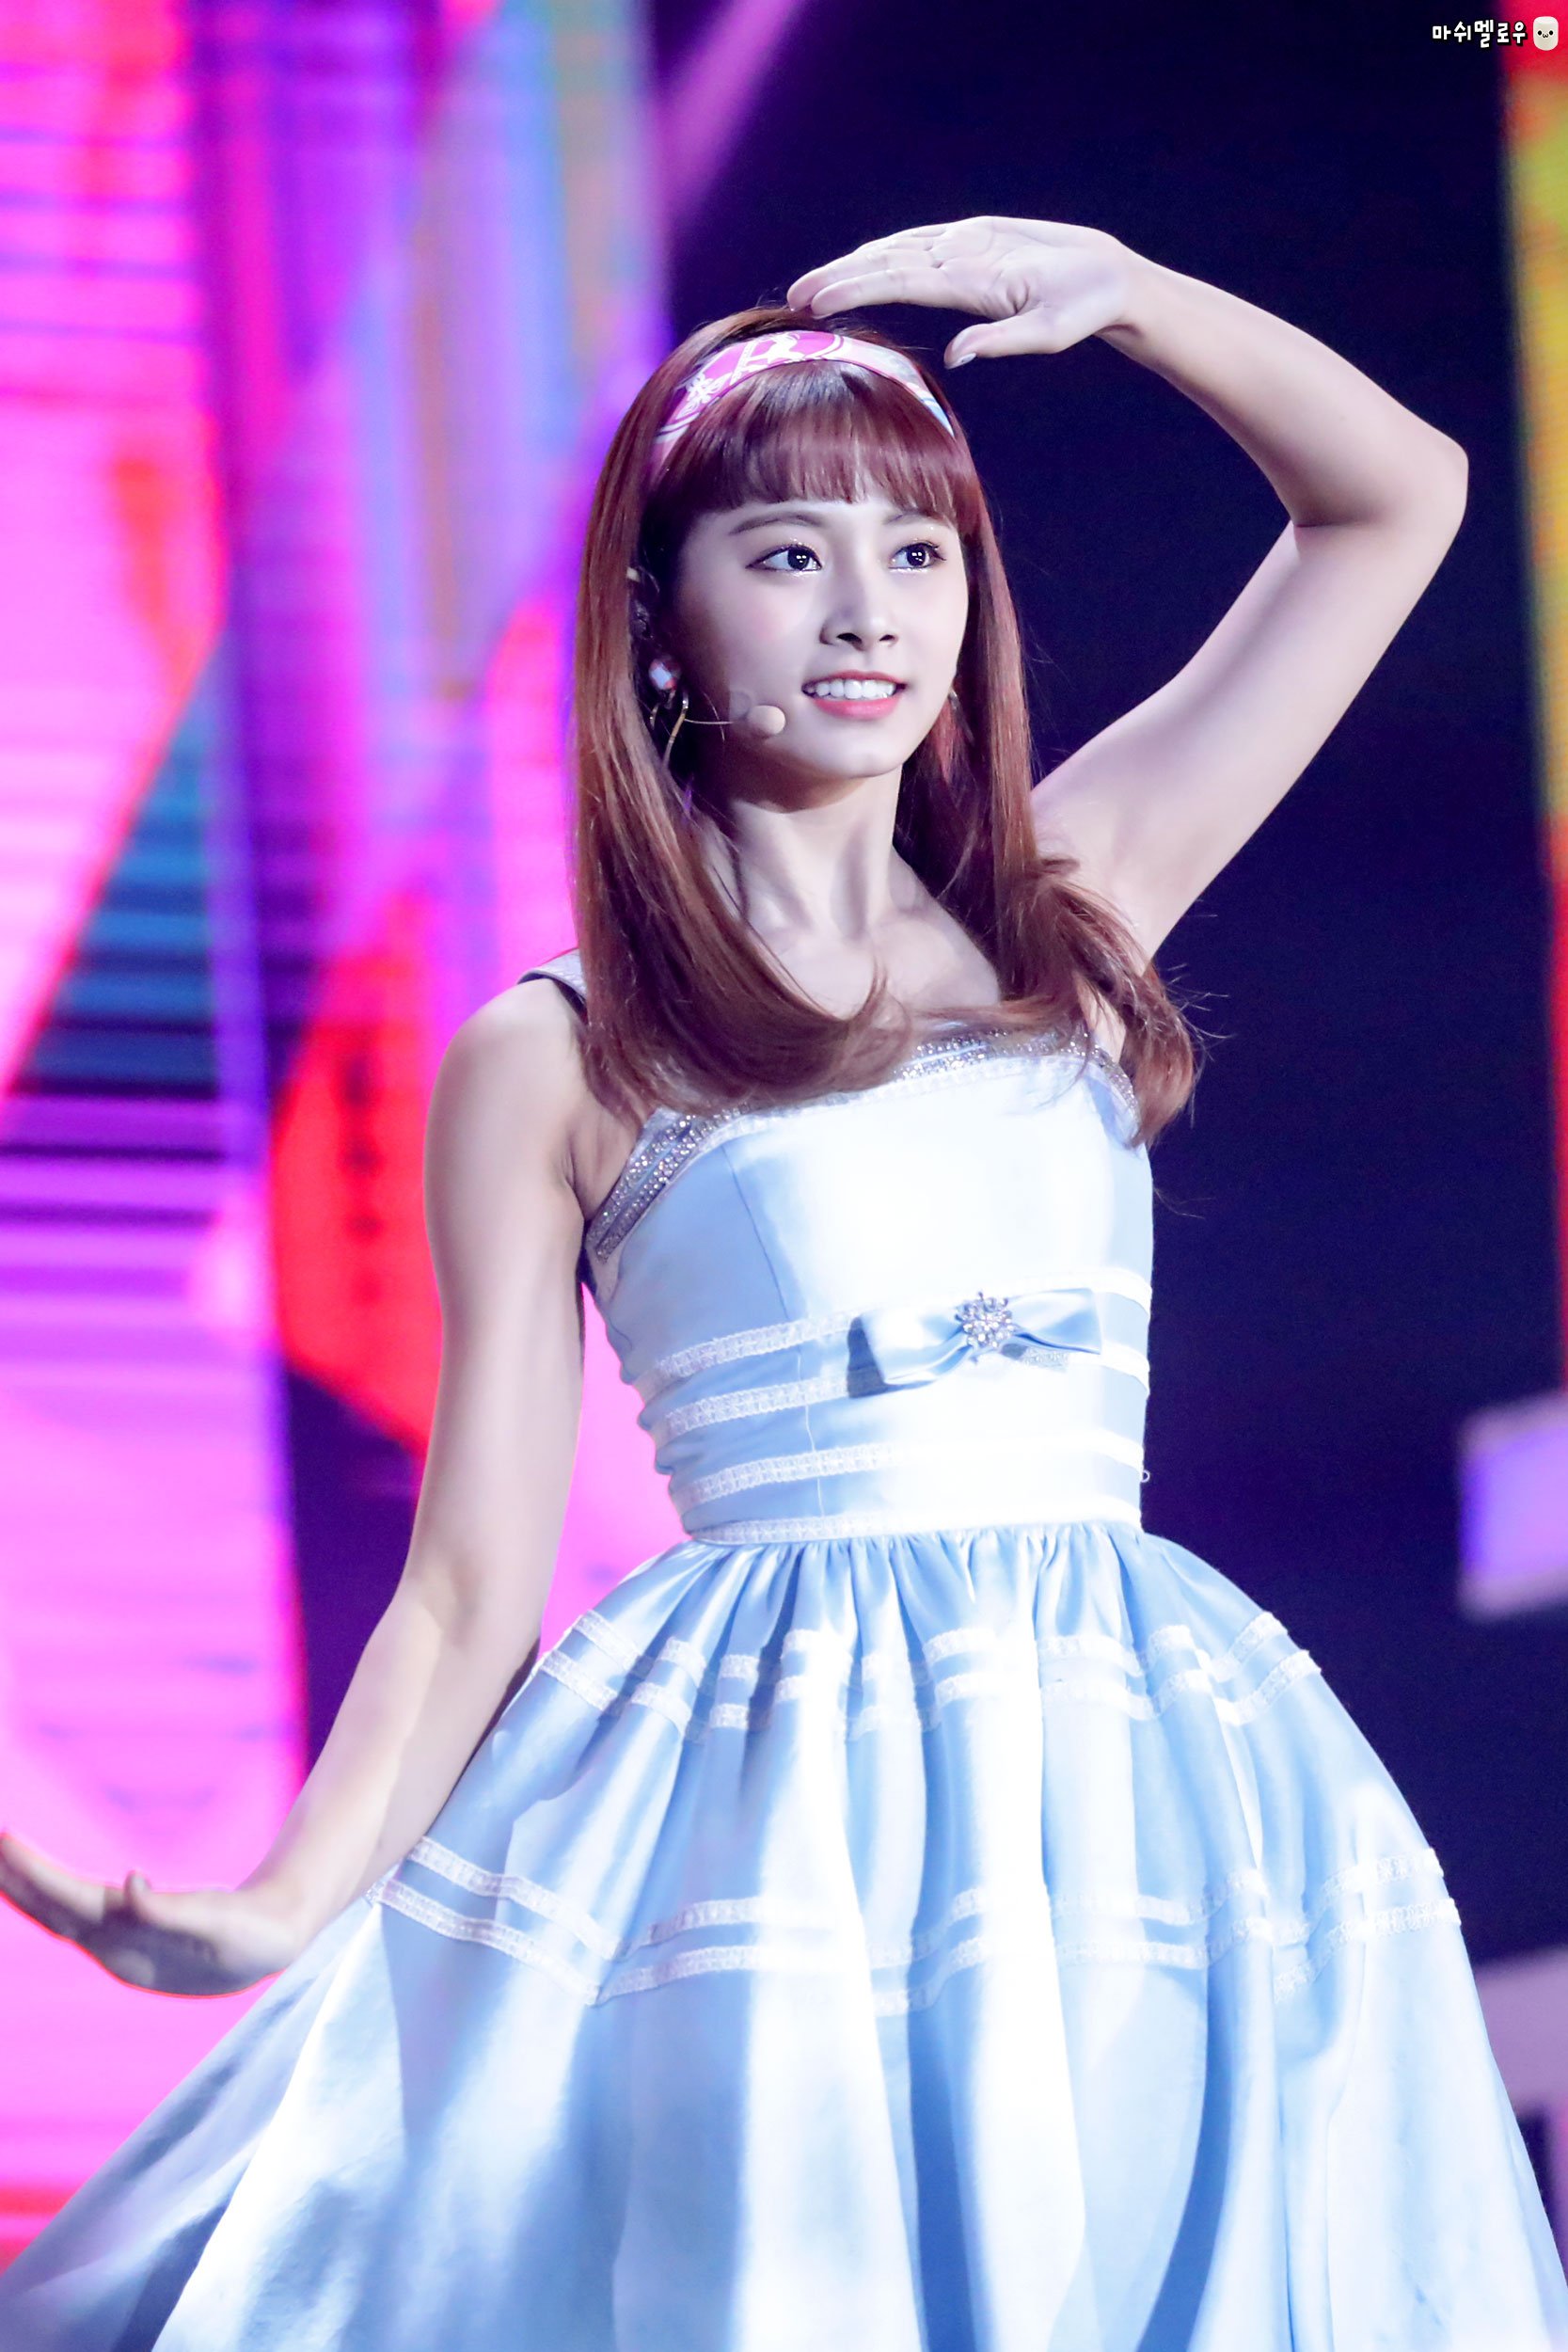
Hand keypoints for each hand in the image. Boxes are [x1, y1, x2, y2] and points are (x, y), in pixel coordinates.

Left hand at [0, 1830, 310, 1995]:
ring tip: (0, 1855)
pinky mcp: (128, 1937)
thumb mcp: (219, 1921)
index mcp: (134, 1944)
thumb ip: (172, 1910)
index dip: (36, 1874)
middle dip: (15, 1880)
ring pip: (58, 1914)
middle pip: (51, 1912)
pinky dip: (49, 1891)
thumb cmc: (253, 1931)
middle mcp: (116, 1950)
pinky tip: (36, 1880)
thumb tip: (130, 1885)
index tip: (5, 1840)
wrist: (274, 1944)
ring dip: (25, 1886)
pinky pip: (74, 1912)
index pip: (71, 1903)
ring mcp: (119, 1947)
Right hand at [787, 217, 1144, 365]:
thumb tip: (957, 355)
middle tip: (797, 297)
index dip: (856, 287)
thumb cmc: (1081, 307)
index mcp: (976, 275)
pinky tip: (863, 261)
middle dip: (840, 276)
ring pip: (899, 248)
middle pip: (889, 261)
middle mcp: (966, 251)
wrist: (1108, 271)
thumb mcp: (1050, 334)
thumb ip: (1001, 341)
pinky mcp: (974, 238)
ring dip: (855, 264)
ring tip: (816, 284)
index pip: (902, 279)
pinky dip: (886, 252)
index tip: (820, 299)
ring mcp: (968, 241)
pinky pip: (920, 243)